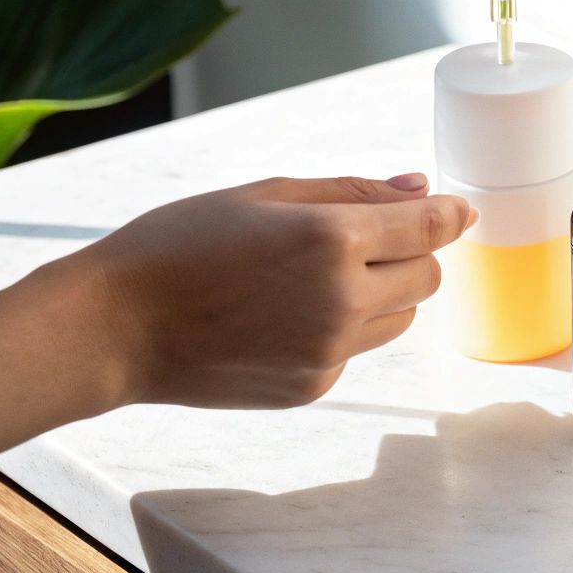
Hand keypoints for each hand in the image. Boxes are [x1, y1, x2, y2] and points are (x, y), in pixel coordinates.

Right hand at [72, 173, 471, 407]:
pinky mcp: (312, 385)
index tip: (458, 209)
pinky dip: (341, 329)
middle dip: (409, 253)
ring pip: (399, 317)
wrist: (114, 327)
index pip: (430, 228)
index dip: (450, 215)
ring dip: (381, 293)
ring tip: (311, 278)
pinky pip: (356, 350)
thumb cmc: (179, 245)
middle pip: (427, 276)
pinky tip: (281, 316)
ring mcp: (329, 350)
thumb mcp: (264, 194)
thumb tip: (420, 187)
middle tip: (360, 239)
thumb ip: (352, 192)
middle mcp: (342, 300)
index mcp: (332, 240)